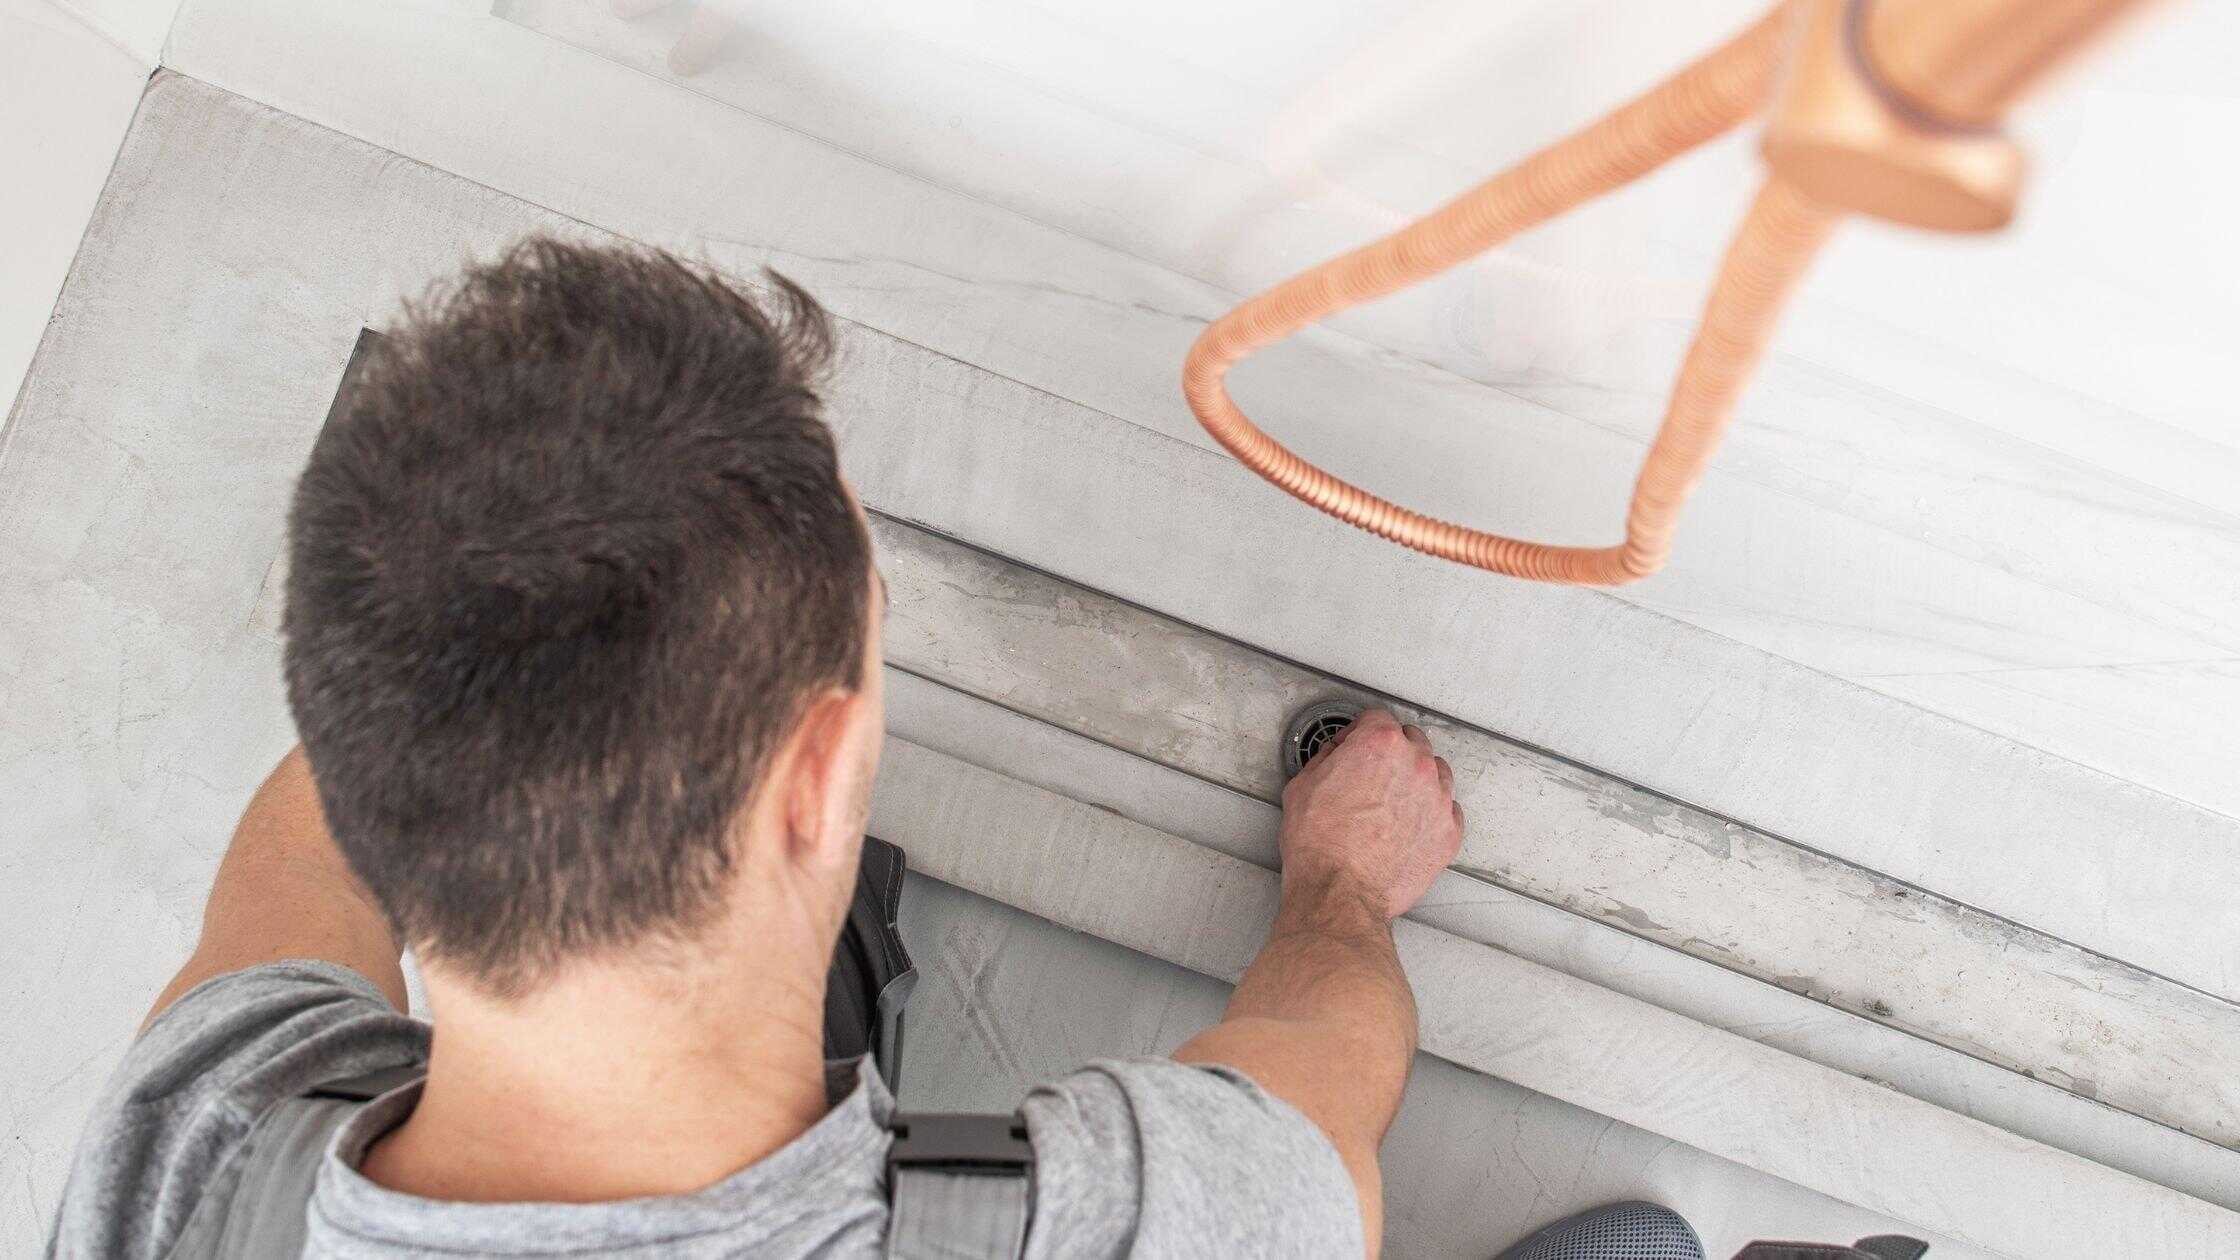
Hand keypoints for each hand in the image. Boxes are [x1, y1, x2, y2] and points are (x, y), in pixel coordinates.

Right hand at [1278, 708, 1462, 919]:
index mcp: (1379, 744)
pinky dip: (1432, 812)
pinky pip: (1448, 808)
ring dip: (1416, 779)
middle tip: (1372, 773)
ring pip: (1436, 771)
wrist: (1340, 893)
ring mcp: (1437, 798)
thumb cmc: (1319, 846)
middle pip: (1412, 740)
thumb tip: (1337, 754)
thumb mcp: (1302, 787)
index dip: (1360, 731)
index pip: (1377, 717)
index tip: (1356, 743)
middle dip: (1392, 752)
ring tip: (1394, 799)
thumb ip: (1327, 758)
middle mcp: (1416, 765)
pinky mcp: (1448, 831)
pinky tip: (1411, 822)